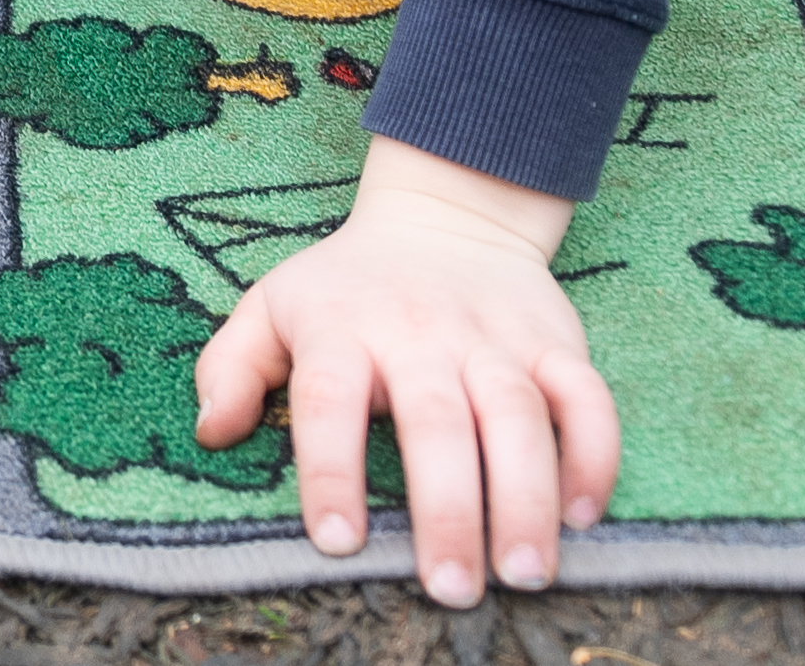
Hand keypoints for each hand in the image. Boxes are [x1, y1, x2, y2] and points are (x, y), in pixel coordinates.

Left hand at [192, 135, 616, 607]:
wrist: (445, 216)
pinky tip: (582, 514)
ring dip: (527, 497)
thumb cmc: (347, 286)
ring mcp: (494, 337)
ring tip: (525, 571)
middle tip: (451, 588)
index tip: (335, 542)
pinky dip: (593, 454)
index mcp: (343, 329)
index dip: (330, 470)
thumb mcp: (273, 306)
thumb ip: (233, 367)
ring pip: (519, 414)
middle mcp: (420, 332)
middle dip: (447, 509)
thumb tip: (211, 434)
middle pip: (436, 420)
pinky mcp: (554, 341)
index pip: (328, 399)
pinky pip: (587, 397)